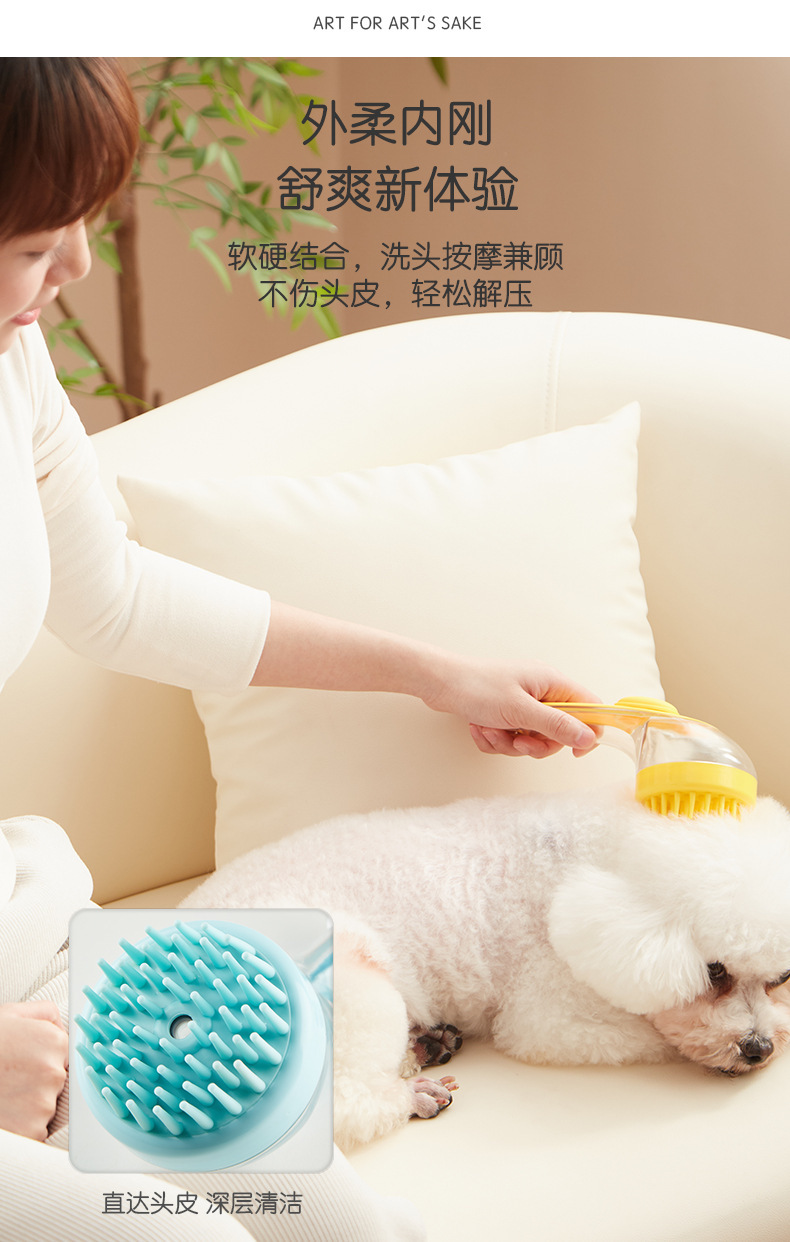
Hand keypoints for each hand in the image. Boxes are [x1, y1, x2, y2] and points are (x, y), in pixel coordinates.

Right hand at [0, 1001, 67, 1140]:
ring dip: (28, 1105)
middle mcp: (55, 1072)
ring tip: (5, 1094)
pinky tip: (5, 1111)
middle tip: (10, 1078)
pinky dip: (22, 1125)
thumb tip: (61, 1024)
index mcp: (54, 1042)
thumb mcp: (10, 1015)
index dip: (41, 1059)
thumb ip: (44, 1013)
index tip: (25, 1063)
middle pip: (56, 1081)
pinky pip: (35, 1129)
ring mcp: (44, 1103)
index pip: (63, 1054)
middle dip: (36, 1082)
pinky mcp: (33, 1131)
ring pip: (45, 1106)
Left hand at [424, 655, 600, 758]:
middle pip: (559, 731)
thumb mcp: (520, 711)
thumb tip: (589, 737)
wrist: (439, 683)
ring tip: (490, 729)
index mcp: (552, 683)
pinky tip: (479, 728)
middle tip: (518, 741)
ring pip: (532, 739)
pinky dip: (496, 739)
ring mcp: (522, 703)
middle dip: (535, 744)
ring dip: (509, 743)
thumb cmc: (477, 688)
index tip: (575, 752)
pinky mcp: (505, 713)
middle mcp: (541, 692)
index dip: (588, 731)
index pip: (589, 707)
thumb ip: (557, 725)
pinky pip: (512, 739)